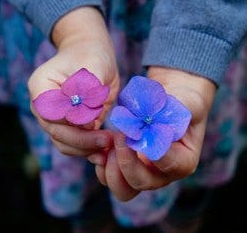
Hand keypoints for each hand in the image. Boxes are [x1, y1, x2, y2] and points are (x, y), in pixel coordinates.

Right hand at [28, 7, 118, 157]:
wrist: (94, 57)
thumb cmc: (92, 56)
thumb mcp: (93, 65)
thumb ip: (89, 90)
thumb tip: (86, 122)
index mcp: (42, 88)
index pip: (51, 115)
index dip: (72, 123)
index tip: (93, 122)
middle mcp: (45, 107)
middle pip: (57, 133)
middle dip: (83, 141)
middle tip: (107, 141)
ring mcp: (58, 119)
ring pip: (66, 144)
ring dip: (87, 149)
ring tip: (108, 145)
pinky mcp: (73, 126)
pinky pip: (77, 144)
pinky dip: (90, 149)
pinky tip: (105, 150)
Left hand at [95, 66, 215, 200]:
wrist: (169, 99)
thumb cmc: (182, 99)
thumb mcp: (186, 100)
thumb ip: (176, 110)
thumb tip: (151, 120)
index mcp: (183, 161)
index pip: (166, 163)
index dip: (146, 146)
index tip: (135, 127)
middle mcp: (163, 173)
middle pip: (140, 182)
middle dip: (125, 160)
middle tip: (119, 135)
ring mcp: (143, 171)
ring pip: (122, 188)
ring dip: (111, 167)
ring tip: (110, 142)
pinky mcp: (126, 166)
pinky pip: (108, 177)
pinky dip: (101, 164)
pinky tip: (103, 144)